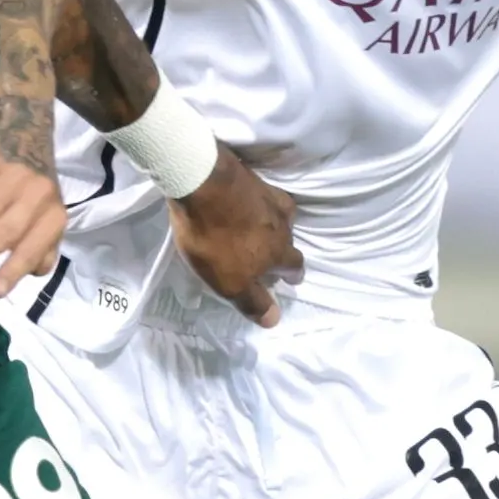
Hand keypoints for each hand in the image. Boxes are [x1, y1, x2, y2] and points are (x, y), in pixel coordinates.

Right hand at [0, 135, 66, 296]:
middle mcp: (38, 196)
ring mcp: (16, 175)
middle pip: (6, 231)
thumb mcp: (47, 218)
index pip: (33, 248)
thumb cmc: (33, 191)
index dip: (13, 269)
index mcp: (54, 217)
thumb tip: (30, 273)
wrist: (26, 134)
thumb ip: (41, 248)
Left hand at [169, 147, 301, 328]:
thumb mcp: (230, 282)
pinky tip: (247, 202)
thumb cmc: (215, 239)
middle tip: (270, 256)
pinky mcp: (253, 178)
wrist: (202, 183)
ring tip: (257, 229)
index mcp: (280, 251)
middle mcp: (283, 224)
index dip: (292, 275)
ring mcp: (269, 197)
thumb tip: (275, 320)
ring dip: (271, 226)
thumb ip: (253, 301)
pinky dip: (257, 202)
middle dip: (283, 251)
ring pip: (279, 217)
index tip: (289, 278)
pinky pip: (261, 195)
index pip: (295, 267)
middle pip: (289, 241)